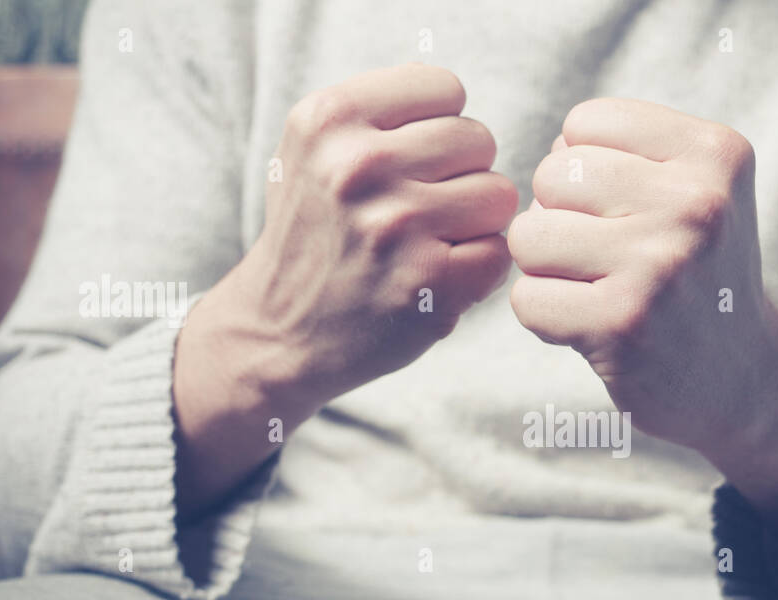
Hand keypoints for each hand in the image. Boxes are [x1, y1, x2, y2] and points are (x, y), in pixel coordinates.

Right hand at [174, 64, 515, 517]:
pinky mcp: (431, 283)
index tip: (411, 162)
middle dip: (461, 173)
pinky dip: (478, 267)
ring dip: (476, 221)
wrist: (279, 332)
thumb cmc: (313, 234)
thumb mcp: (315, 151)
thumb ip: (379, 113)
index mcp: (329, 120)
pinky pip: (499, 251)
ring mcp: (398, 226)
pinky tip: (435, 277)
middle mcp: (361, 166)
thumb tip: (455, 97)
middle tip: (419, 210)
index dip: (439, 126)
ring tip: (429, 241)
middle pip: (478, 140)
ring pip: (499, 194)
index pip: (445, 88)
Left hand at [507, 98, 777, 526]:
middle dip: (560, 215)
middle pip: (552, 174)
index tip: (623, 210)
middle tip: (604, 255)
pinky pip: (527, 298)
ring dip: (546, 267)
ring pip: (528, 235)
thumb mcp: (700, 191)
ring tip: (595, 286)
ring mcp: (658, 265)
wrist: (741, 379)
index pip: (585, 122)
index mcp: (715, 155)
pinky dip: (545, 316)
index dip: (585, 168)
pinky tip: (591, 325)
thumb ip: (630, 152)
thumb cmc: (699, 274)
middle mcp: (695, 204)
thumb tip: (554, 150)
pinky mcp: (621, 324)